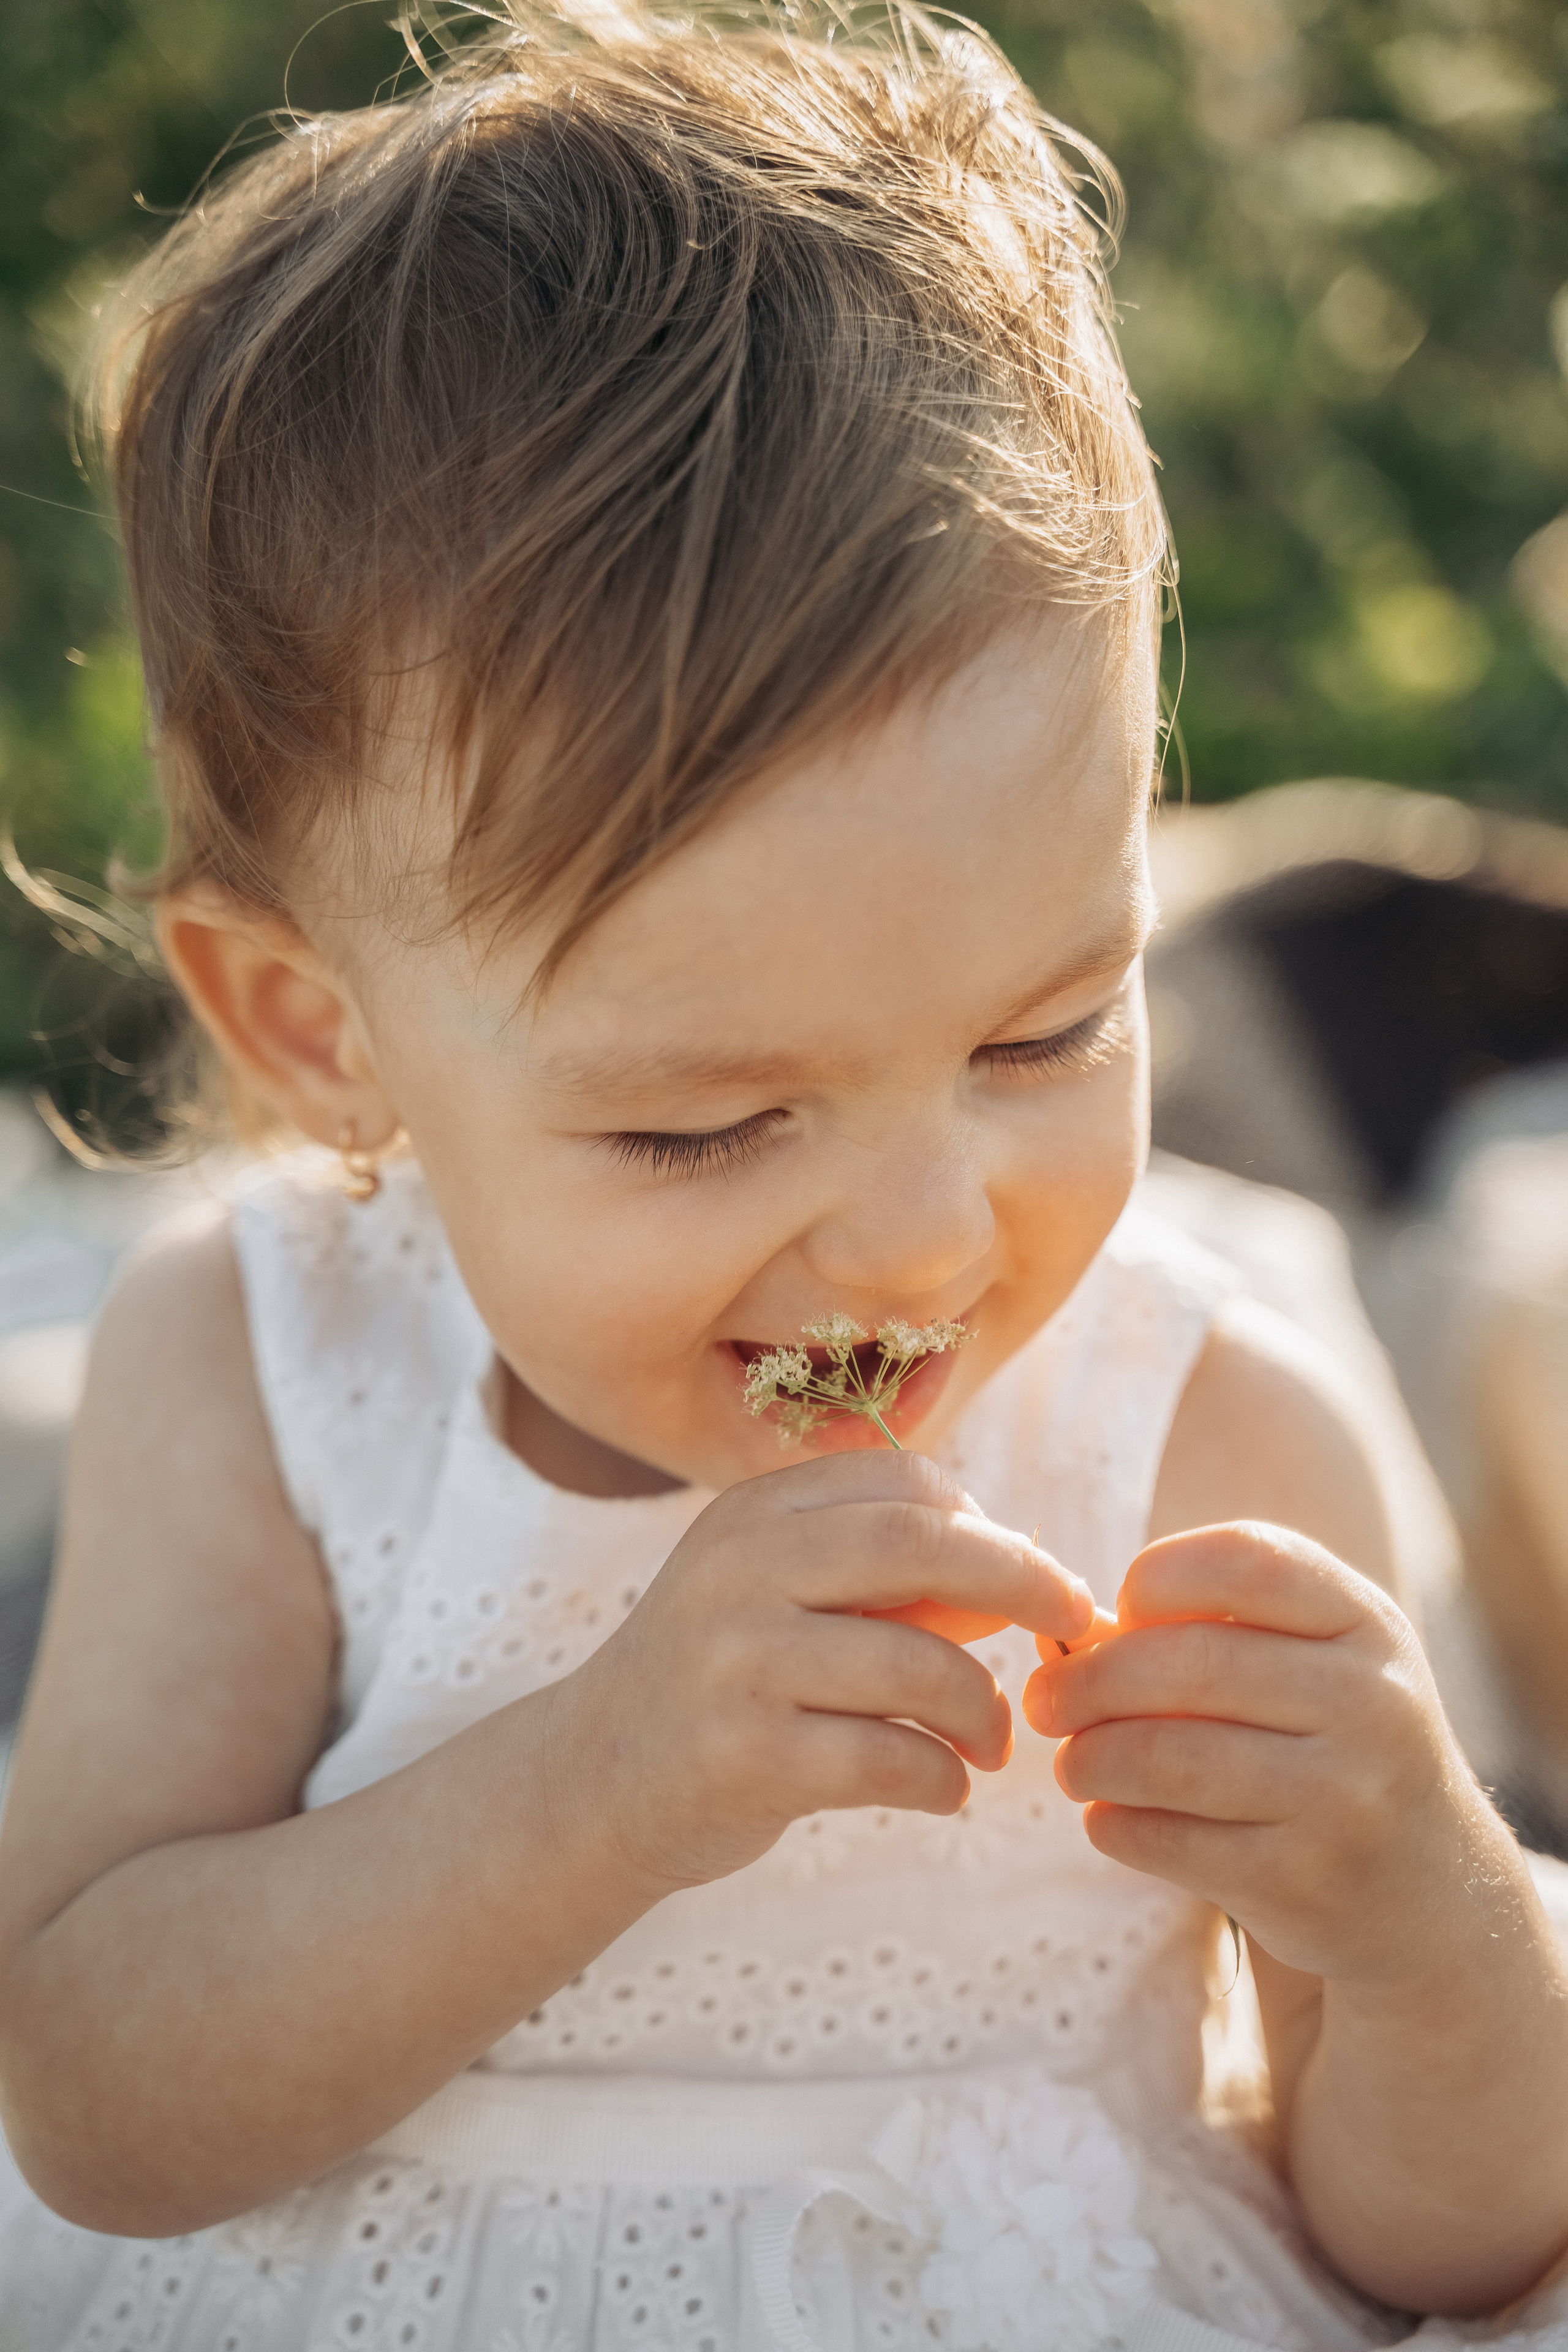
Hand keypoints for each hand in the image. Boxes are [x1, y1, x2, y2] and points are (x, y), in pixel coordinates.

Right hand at [565, 1449, 1094, 1892]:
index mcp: (756, 1516)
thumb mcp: (785, 1601)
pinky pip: (889, 1757)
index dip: (990, 1526)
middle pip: (923, 1543)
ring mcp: (737, 1661)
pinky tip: (943, 1789)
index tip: (1034, 1579)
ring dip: (984, 1710)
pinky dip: (942, 1777)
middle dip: (1025, 1579)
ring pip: (918, 1664)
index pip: (904, 1483)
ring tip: (990, 1744)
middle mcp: (741, 1571)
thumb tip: (1030, 1573)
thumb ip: (893, 1581)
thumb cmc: (722, 1684)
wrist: (592, 1783)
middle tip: (1076, 1624)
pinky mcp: (743, 1755)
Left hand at [1022, 1521, 1487, 1985]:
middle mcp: (1369, 1703)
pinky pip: (1169, 1841)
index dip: (1159, 1575)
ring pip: (1166, 1759)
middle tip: (1047, 1700)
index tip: (1119, 1608)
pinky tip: (1107, 1816)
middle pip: (1189, 1664)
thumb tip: (1066, 1632)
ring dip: (1089, 1759)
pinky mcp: (1304, 1884)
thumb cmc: (1329, 1746)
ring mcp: (1343, 1799)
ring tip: (1071, 1762)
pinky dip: (1115, 1824)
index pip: (1248, 1559)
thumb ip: (1206, 1631)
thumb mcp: (1309, 1664)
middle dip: (1090, 1681)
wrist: (1429, 1891)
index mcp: (1366, 1624)